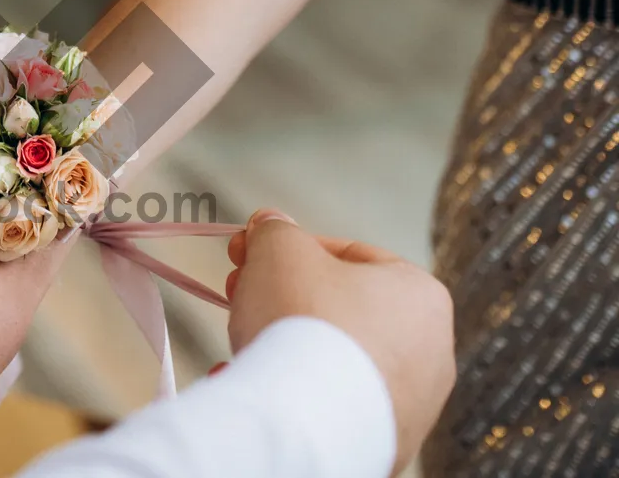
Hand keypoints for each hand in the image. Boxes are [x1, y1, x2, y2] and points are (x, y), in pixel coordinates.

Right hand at [225, 209, 454, 474]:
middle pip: (340, 309)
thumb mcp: (279, 249)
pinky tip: (253, 388)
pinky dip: (291, 394)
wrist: (306, 421)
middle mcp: (430, 352)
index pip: (348, 255)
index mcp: (420, 294)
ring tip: (241, 346)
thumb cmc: (303, 323)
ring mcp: (410, 405)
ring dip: (284, 349)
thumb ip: (275, 231)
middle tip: (238, 292)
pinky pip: (328, 406)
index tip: (248, 252)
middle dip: (282, 297)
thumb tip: (269, 226)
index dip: (289, 248)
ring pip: (332, 361)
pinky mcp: (381, 443)